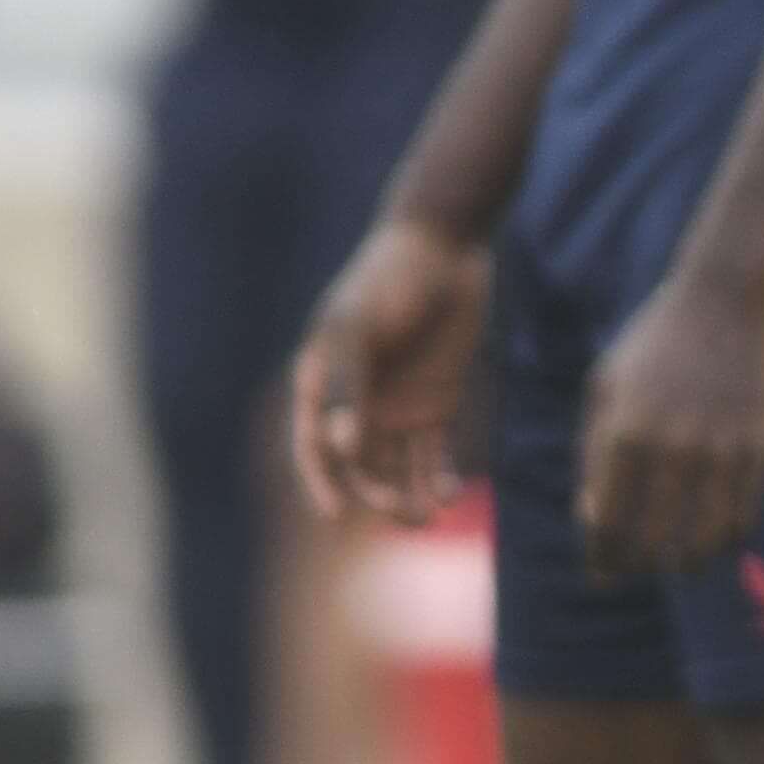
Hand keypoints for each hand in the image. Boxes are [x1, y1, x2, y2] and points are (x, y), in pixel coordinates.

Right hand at [290, 217, 493, 523]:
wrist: (445, 248)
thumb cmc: (389, 279)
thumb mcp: (360, 325)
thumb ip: (349, 383)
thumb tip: (344, 448)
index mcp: (324, 384)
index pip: (314, 446)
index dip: (321, 482)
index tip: (336, 512)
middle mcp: (357, 403)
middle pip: (358, 465)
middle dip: (375, 493)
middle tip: (401, 509)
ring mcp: (396, 405)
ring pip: (395, 469)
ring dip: (406, 497)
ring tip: (427, 515)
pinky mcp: (436, 403)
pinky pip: (433, 454)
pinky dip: (437, 478)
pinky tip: (449, 494)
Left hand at [575, 262, 763, 580]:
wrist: (728, 296)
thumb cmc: (654, 342)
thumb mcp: (604, 387)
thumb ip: (592, 455)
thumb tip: (593, 520)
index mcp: (624, 433)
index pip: (607, 525)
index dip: (601, 559)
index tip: (600, 571)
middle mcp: (672, 449)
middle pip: (652, 543)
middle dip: (636, 567)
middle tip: (633, 570)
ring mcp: (721, 450)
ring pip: (702, 542)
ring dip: (686, 563)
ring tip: (677, 561)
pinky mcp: (760, 448)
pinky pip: (743, 519)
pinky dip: (726, 540)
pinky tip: (714, 537)